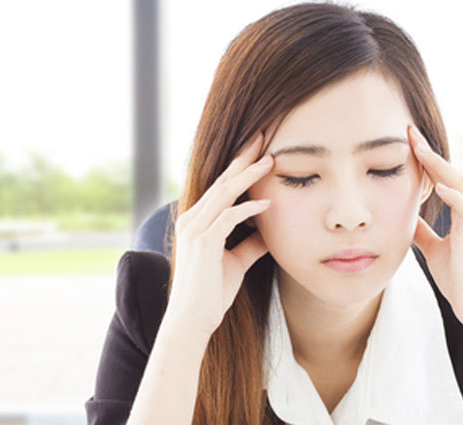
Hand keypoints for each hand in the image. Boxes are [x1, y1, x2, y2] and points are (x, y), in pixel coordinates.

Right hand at [164, 132, 274, 339]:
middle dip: (243, 160)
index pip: (220, 186)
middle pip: (221, 181)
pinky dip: (248, 209)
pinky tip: (267, 203)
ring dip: (248, 176)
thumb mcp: (236, 262)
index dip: (239, 167)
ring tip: (270, 160)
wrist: (192, 322)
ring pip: (224, 193)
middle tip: (263, 139)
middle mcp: (191, 220)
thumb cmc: (211, 294)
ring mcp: (195, 230)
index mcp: (196, 221)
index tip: (259, 150)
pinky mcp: (203, 244)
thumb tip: (271, 232)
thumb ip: (251, 243)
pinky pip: (228, 218)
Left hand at [407, 125, 462, 327]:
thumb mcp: (434, 250)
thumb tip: (407, 219)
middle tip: (410, 131)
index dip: (427, 159)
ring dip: (438, 166)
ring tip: (418, 148)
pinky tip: (436, 186)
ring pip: (458, 184)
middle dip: (430, 152)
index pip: (443, 178)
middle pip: (450, 173)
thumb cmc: (460, 280)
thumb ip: (424, 232)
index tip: (408, 141)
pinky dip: (452, 196)